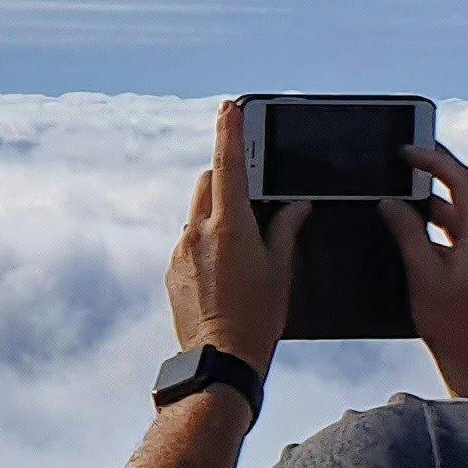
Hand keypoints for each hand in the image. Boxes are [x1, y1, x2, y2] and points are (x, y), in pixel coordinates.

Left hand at [169, 100, 306, 375]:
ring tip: (243, 241)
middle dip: (226, 178)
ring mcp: (180, 251)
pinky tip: (224, 270)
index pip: (228, 165)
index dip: (230, 132)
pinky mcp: (172, 270)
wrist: (220, 360)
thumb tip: (295, 205)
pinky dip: (205, 242)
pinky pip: (188, 242)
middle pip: (208, 185)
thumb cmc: (258, 317)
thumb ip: (286, 229)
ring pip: (196, 214)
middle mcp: (198, 232)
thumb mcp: (281, 269)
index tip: (230, 107)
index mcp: (229, 225)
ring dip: (216, 214)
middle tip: (251, 189)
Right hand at [385, 140, 467, 403]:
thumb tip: (390, 204)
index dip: (433, 160)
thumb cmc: (454, 326)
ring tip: (402, 196)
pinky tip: (416, 230)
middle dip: (436, 174)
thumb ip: (406, 233)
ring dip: (436, 204)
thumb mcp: (423, 274)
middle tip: (407, 158)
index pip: (462, 181)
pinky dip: (442, 226)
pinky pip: (466, 234)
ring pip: (466, 214)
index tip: (407, 149)